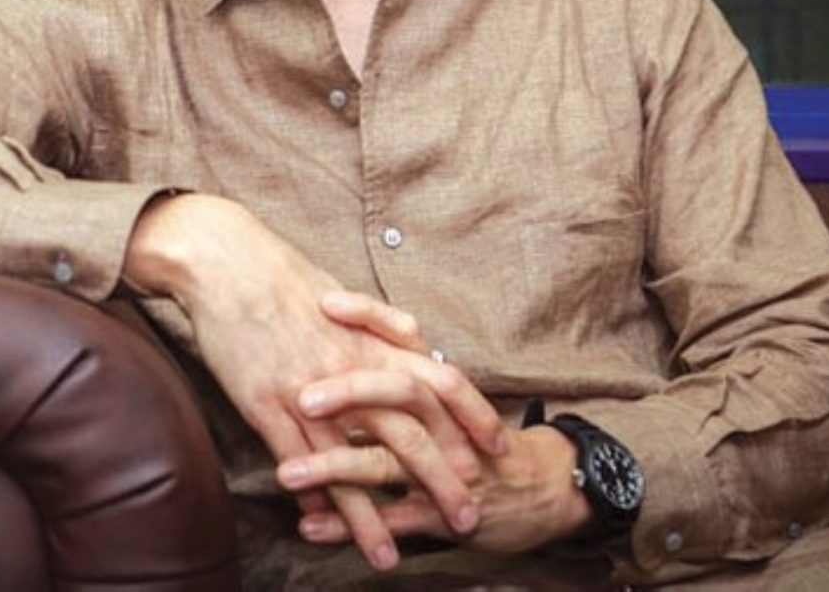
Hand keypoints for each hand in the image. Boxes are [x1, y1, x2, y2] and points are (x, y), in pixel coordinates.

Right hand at [125, 194, 504, 570]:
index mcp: (371, 339)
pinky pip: (296, 459)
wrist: (227, 261)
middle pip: (408, 433)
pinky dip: (312, 496)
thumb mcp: (341, 294)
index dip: (472, 418)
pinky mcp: (264, 402)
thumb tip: (406, 341)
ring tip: (392, 558)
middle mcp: (348, 368)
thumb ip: (376, 325)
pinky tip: (322, 526)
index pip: (439, 383)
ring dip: (373, 516)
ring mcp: (306, 389)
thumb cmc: (281, 272)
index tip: (497, 449)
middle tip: (468, 517)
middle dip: (442, 481)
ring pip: (349, 463)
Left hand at [276, 293, 591, 552]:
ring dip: (333, 469)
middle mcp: (444, 422)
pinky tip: (309, 526)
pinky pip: (391, 519)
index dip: (369, 317)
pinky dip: (349, 526)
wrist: (543, 489)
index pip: (406, 335)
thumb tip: (341, 326)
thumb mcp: (446, 392)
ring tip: (285, 473)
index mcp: (440, 384)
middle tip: (301, 397)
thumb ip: (401, 363)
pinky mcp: (441, 515)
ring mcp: (443, 468)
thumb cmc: (477, 433)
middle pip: (399, 393)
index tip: (325, 302)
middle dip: (349, 393)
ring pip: (386, 462)